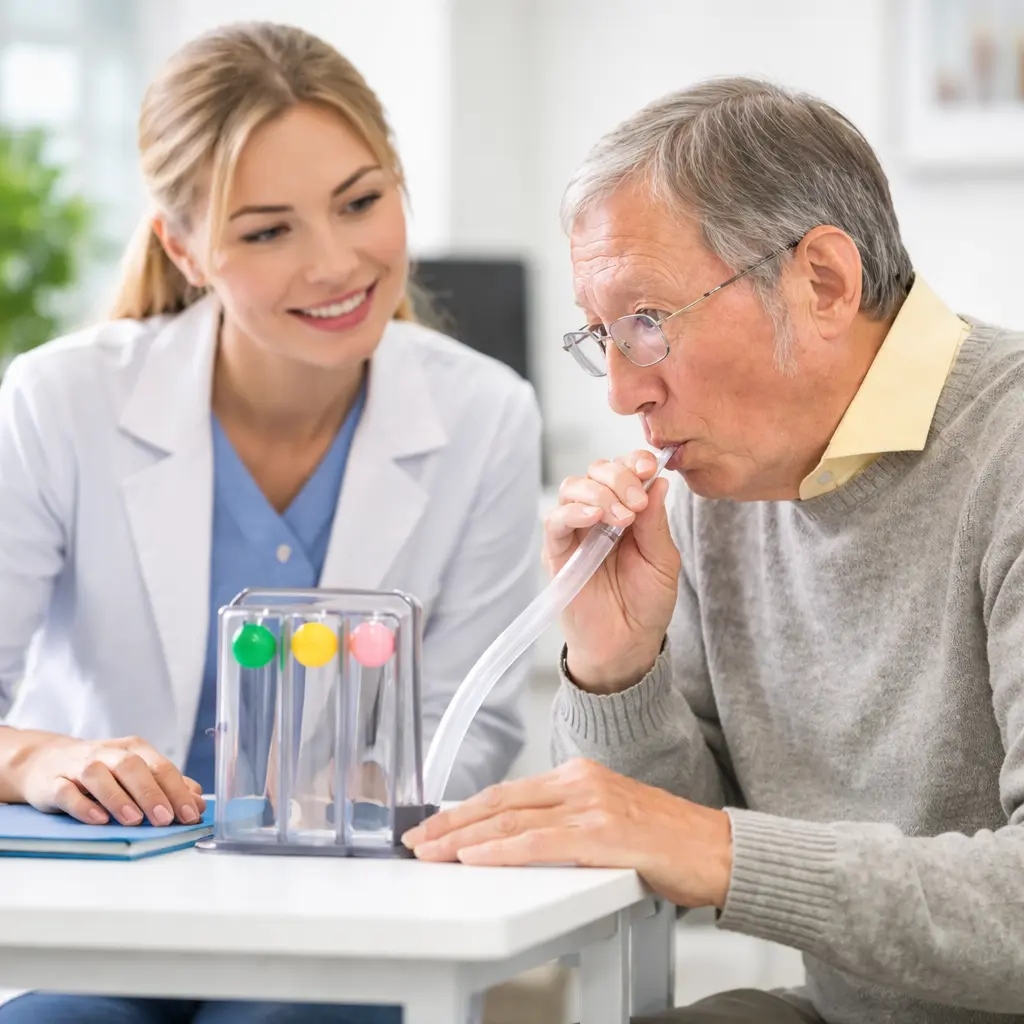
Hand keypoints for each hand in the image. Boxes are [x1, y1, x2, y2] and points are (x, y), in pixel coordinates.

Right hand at [12, 732, 205, 825]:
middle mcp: (107, 753)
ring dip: (118, 797)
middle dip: (151, 793)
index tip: (189, 815)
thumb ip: (167, 786)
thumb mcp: (136, 773)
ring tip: (134, 820)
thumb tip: (198, 803)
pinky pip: (67, 792)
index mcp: (134, 749)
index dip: (177, 791)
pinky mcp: (52, 782)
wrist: (44, 761)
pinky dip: (83, 805)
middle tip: (165, 819)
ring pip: (99, 775)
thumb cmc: (102, 771)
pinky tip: (98, 819)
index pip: (160, 767)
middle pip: (132, 767)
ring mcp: (78, 766)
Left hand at [402, 758, 733, 909]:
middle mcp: (580, 783)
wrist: (719, 850)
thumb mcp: (608, 818)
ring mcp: (591, 805)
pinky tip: (474, 858)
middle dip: (452, 822)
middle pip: (500, 801)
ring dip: (463, 838)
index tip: (435, 824)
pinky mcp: (602, 834)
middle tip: (417, 838)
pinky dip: (500, 850)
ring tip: (431, 850)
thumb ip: (566, 821)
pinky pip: (537, 842)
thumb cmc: (668, 841)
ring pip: (510, 819)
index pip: (508, 792)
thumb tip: (521, 837)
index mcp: (579, 776)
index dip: (466, 810)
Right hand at [547, 450, 679, 691]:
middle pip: (596, 470)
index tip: (651, 466)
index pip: (624, 469)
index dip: (635, 461)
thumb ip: (656, 522)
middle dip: (619, 477)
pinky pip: (555, 521)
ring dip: (598, 492)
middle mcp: (599, 513)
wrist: (627, 644)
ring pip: (573, 488)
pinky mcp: (557, 552)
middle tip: (637, 502)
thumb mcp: (663, 560)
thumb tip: (659, 481)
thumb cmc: (646, 603)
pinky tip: (594, 516)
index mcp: (627, 509)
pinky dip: (573, 512)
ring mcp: (576, 531)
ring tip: (621, 516)